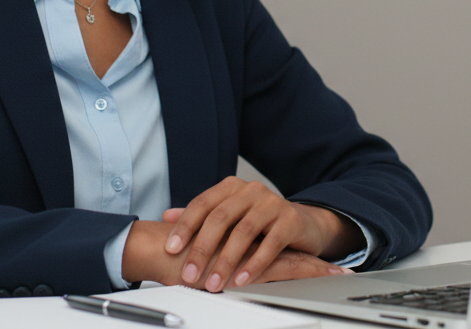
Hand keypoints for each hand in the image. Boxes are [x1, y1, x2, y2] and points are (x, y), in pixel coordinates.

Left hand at [161, 176, 362, 290]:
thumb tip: (167, 216)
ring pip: (244, 231)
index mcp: (232, 187)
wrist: (303, 223)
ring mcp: (272, 203)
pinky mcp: (291, 220)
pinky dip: (254, 264)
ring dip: (226, 261)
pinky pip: (271, 243)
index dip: (185, 226)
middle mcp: (251, 190)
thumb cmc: (260, 221)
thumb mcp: (230, 216)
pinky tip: (241, 280)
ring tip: (214, 283)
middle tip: (189, 274)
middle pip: (220, 218)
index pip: (203, 204)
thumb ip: (201, 216)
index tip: (171, 249)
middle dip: (202, 248)